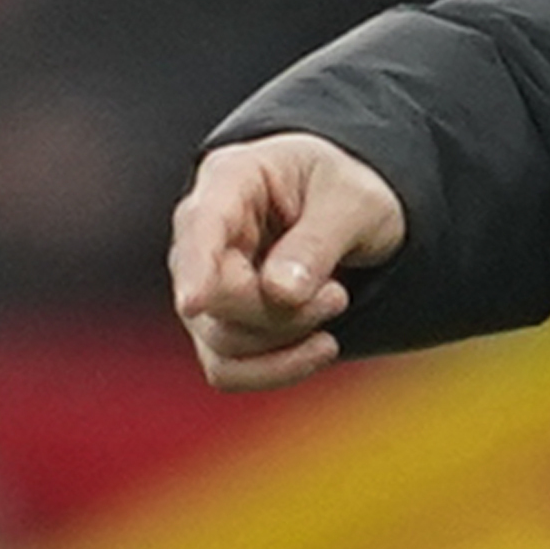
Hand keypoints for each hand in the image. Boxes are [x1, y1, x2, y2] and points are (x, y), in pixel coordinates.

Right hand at [170, 133, 404, 391]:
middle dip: (282, 312)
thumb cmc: (347, 191)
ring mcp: (204, 283)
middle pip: (214, 299)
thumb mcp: (355, 202)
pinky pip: (228, 370)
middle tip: (338, 295)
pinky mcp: (219, 323)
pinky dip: (277, 369)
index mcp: (231, 178)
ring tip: (335, 301)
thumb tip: (280, 293)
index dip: (195, 266)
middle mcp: (203, 233)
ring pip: (222, 341)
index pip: (201, 225)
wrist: (352, 211)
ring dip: (288, 337)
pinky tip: (321, 348)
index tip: (194, 302)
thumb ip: (318, 242)